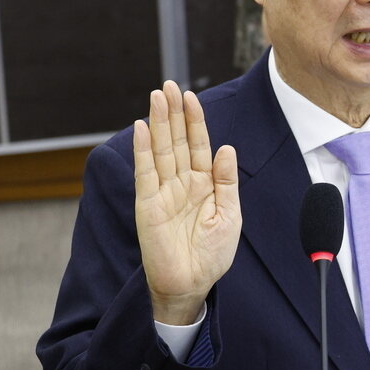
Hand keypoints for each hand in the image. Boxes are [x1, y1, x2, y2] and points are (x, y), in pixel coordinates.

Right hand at [135, 81, 241, 325]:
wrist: (192, 284)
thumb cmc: (213, 254)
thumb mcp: (230, 214)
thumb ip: (226, 181)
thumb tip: (225, 147)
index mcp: (205, 184)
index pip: (198, 144)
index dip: (195, 120)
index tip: (191, 95)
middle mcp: (182, 183)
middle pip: (176, 140)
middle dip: (173, 113)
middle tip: (169, 85)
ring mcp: (163, 191)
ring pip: (160, 150)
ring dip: (157, 123)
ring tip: (156, 96)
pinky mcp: (147, 204)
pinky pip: (145, 172)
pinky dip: (142, 150)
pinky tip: (140, 128)